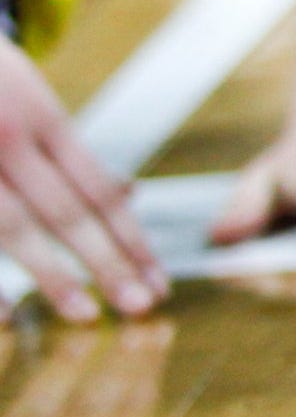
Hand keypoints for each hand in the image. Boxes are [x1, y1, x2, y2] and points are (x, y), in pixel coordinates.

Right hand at [0, 40, 163, 320]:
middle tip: (143, 307)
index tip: (159, 280)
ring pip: (11, 227)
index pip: (97, 190)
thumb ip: (69, 153)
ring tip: (88, 315)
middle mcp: (9, 139)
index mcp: (43, 120)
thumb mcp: (31, 100)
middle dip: (107, 262)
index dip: (130, 236)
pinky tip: (6, 314)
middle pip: (65, 211)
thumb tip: (128, 195)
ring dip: (51, 276)